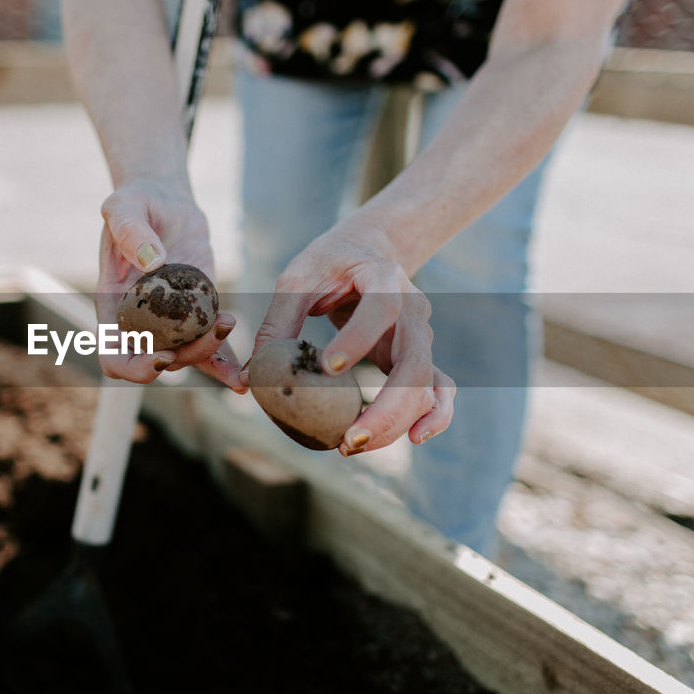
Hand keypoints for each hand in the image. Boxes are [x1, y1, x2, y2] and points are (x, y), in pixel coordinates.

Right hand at [97, 178, 245, 390]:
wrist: (163, 200)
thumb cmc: (134, 202)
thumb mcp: (123, 206)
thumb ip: (130, 231)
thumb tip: (153, 262)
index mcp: (113, 308)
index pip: (114, 358)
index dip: (134, 368)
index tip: (160, 355)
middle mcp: (140, 321)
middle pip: (156, 362)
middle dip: (183, 358)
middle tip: (212, 332)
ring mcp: (170, 319)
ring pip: (186, 356)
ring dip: (208, 352)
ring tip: (229, 322)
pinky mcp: (197, 309)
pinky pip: (207, 342)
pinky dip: (223, 360)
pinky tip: (242, 373)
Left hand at [245, 217, 454, 453]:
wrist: (368, 249)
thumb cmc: (330, 262)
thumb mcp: (298, 279)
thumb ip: (278, 322)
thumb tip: (252, 376)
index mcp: (383, 277)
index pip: (381, 308)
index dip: (358, 339)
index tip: (328, 368)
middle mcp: (412, 307)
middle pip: (415, 361)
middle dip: (387, 406)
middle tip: (349, 439)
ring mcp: (421, 334)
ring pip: (427, 383)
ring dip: (398, 420)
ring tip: (356, 444)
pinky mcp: (420, 355)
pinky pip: (440, 389)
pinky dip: (435, 415)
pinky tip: (415, 437)